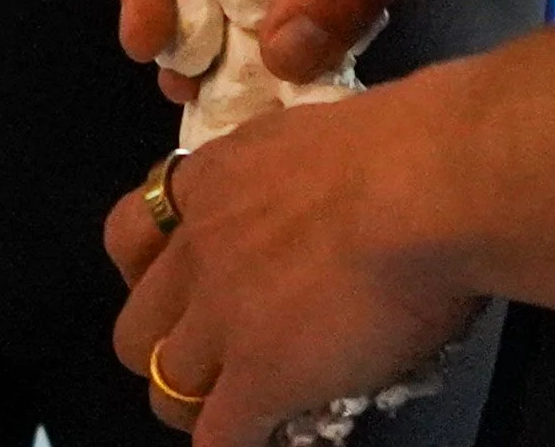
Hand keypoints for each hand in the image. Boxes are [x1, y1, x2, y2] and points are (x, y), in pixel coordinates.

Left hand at [106, 92, 477, 441]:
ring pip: (165, 389)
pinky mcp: (256, 378)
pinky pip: (217, 439)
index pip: (131, 235)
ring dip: (199, 405)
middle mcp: (200, 248)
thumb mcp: (318, 139)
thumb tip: (324, 204)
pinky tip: (275, 435)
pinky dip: (239, 444)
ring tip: (247, 408)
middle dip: (166, 350)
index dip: (152, 272)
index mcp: (214, 179)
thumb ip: (293, 179)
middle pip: (134, 328)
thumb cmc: (402, 143)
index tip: (191, 286)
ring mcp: (221, 318)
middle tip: (218, 357)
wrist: (423, 184)